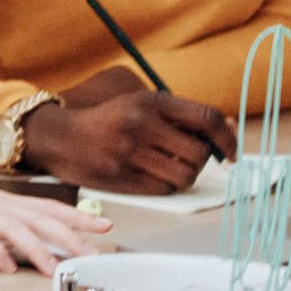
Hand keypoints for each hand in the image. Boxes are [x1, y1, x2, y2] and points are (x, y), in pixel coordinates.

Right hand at [0, 185, 111, 273]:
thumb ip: (2, 228)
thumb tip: (32, 246)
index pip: (46, 206)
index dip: (77, 217)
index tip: (105, 228)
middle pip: (39, 219)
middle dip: (70, 237)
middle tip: (92, 256)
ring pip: (15, 229)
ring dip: (39, 250)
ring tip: (55, 270)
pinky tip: (6, 268)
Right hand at [19, 91, 236, 193]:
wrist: (59, 136)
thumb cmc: (107, 121)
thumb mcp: (141, 105)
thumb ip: (181, 115)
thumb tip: (230, 127)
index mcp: (150, 101)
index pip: (207, 118)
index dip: (227, 138)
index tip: (232, 152)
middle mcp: (141, 124)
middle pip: (199, 153)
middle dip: (202, 161)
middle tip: (189, 160)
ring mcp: (128, 151)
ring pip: (184, 175)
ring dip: (184, 176)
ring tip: (170, 169)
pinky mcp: (119, 175)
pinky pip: (162, 189)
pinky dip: (164, 186)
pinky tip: (151, 176)